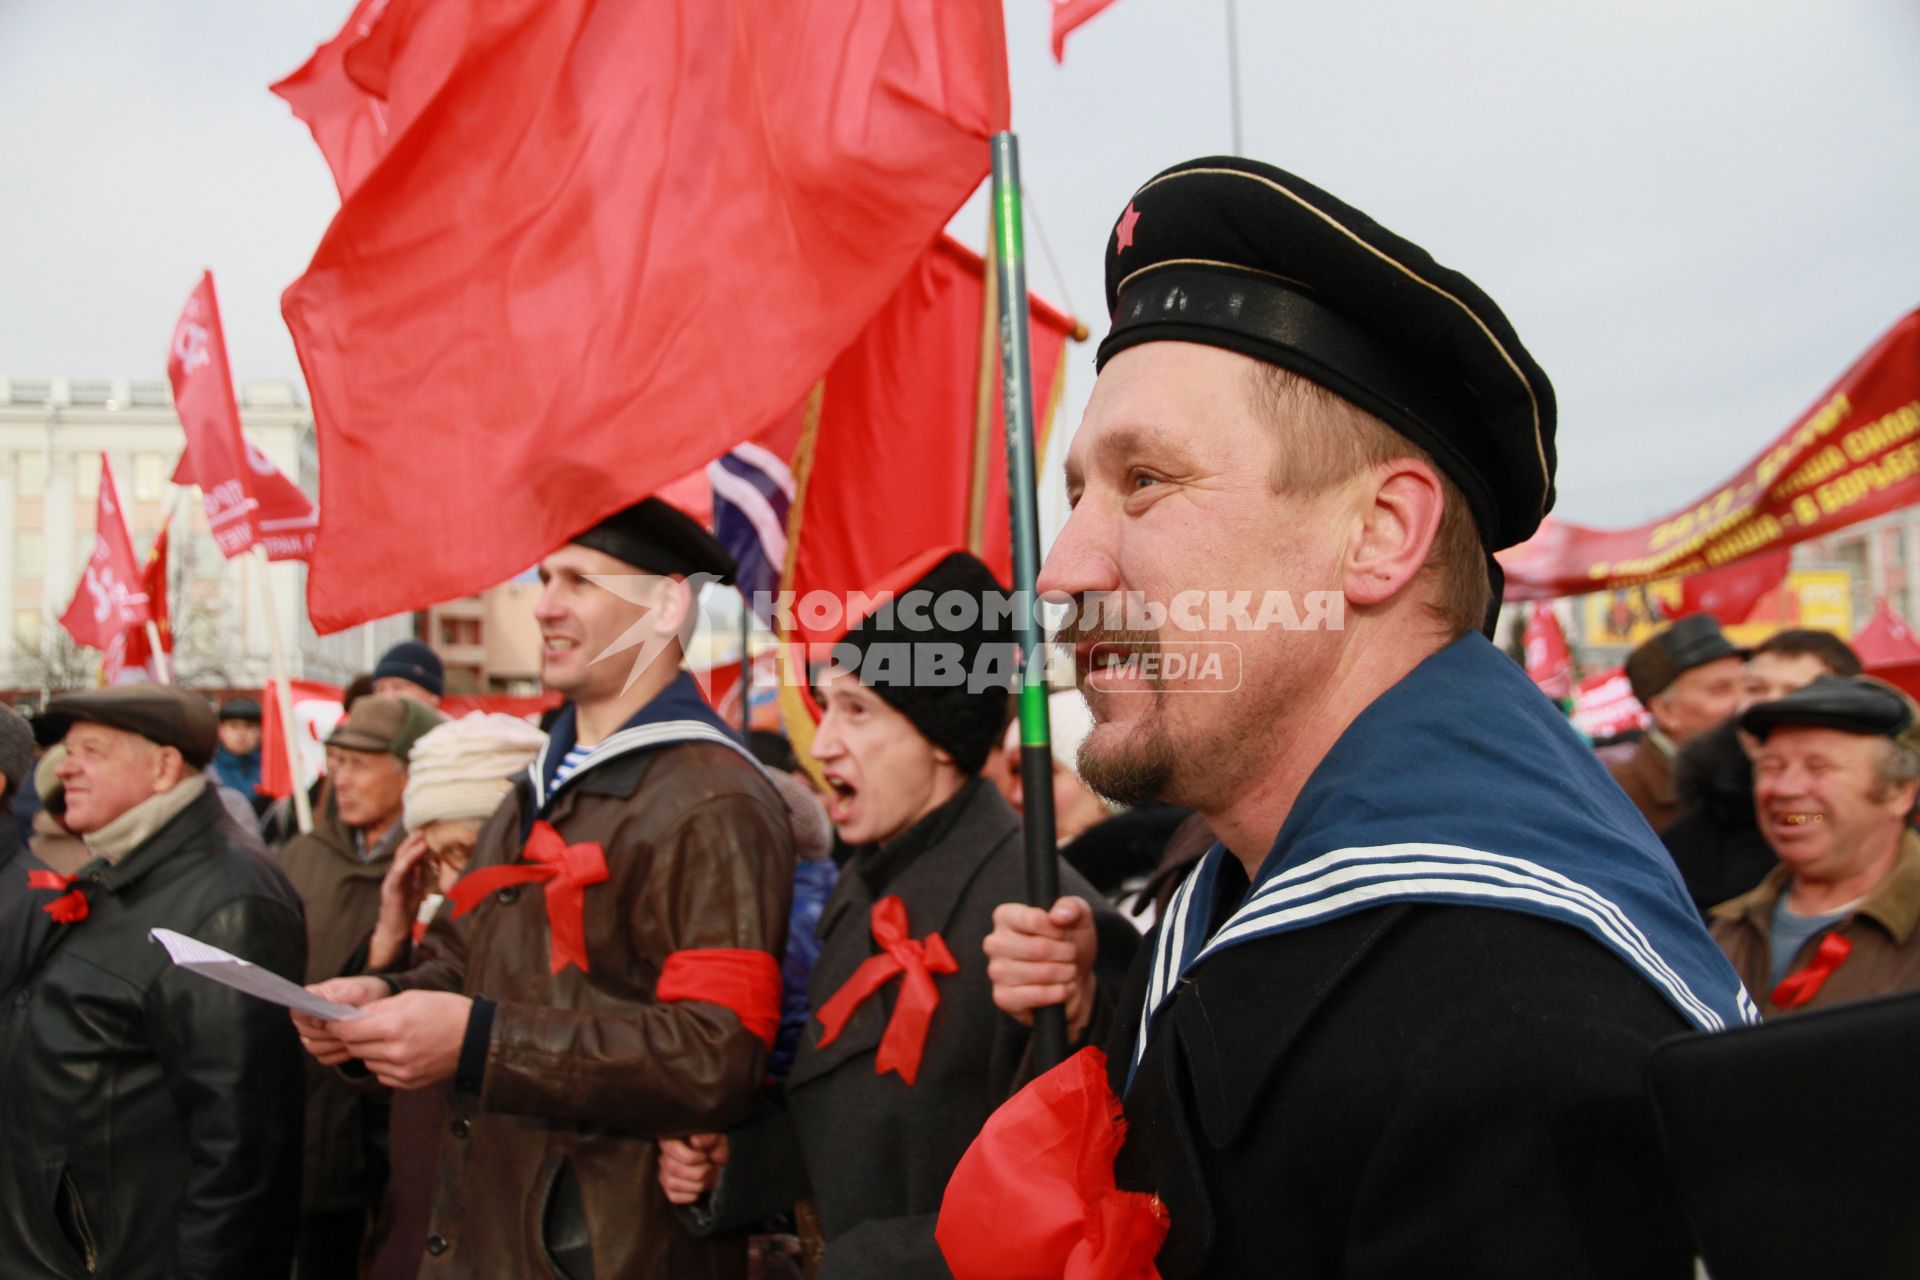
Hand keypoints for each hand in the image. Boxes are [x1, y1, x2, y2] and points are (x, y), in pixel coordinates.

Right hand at [292, 975, 390, 1064]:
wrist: (376, 1005)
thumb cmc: (364, 994)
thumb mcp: (357, 989)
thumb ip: (340, 995)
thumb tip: (323, 1000)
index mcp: (311, 999)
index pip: (298, 1011)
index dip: (309, 1018)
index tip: (326, 1021)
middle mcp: (307, 1018)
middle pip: (305, 1031)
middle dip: (327, 1032)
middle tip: (347, 1030)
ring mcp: (312, 1035)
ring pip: (314, 1047)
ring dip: (334, 1044)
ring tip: (352, 1038)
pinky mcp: (322, 1050)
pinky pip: (324, 1058)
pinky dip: (338, 1055)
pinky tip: (352, 1047)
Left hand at [328, 990, 473, 1088]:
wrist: (475, 1037)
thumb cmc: (445, 1011)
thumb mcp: (412, 998)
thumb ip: (378, 1008)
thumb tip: (350, 1016)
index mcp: (396, 1027)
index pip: (350, 1031)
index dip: (336, 1026)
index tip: (331, 1022)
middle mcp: (397, 1053)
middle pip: (355, 1048)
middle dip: (353, 1037)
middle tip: (359, 1027)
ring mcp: (403, 1071)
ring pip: (367, 1062)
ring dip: (368, 1050)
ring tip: (386, 1038)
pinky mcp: (408, 1082)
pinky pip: (381, 1074)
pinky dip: (382, 1063)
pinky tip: (398, 1051)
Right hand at [368, 831, 435, 970]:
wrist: (395, 931)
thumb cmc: (406, 909)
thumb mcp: (418, 887)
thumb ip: (422, 872)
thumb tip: (433, 858)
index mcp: (403, 873)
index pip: (410, 851)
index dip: (420, 839)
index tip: (433, 828)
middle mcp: (396, 873)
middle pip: (404, 850)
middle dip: (416, 838)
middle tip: (429, 825)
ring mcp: (391, 881)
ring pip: (400, 859)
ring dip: (412, 846)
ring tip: (423, 836)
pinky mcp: (390, 890)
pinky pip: (397, 873)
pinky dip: (406, 862)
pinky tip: (415, 855)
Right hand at [658, 1133, 729, 1205]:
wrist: (718, 1160)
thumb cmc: (716, 1146)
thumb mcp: (717, 1138)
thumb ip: (708, 1137)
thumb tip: (695, 1141)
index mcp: (673, 1138)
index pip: (673, 1148)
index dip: (692, 1157)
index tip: (707, 1157)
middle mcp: (664, 1155)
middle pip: (672, 1168)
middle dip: (697, 1172)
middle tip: (710, 1169)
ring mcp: (664, 1173)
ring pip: (671, 1183)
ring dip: (695, 1185)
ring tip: (707, 1179)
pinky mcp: (668, 1189)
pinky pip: (673, 1196)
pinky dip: (690, 1195)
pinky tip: (700, 1189)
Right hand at [983, 896, 1097, 1037]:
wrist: (1073, 977)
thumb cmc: (1069, 942)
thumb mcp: (1077, 916)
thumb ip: (1071, 907)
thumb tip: (1059, 916)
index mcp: (1006, 917)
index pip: (1035, 919)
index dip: (1059, 930)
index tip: (1064, 934)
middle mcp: (994, 943)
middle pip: (1040, 948)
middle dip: (1066, 953)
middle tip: (1070, 955)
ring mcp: (996, 972)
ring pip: (1041, 973)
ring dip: (1065, 973)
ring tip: (1068, 971)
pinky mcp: (1003, 998)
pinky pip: (1035, 996)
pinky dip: (1057, 993)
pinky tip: (1063, 988)